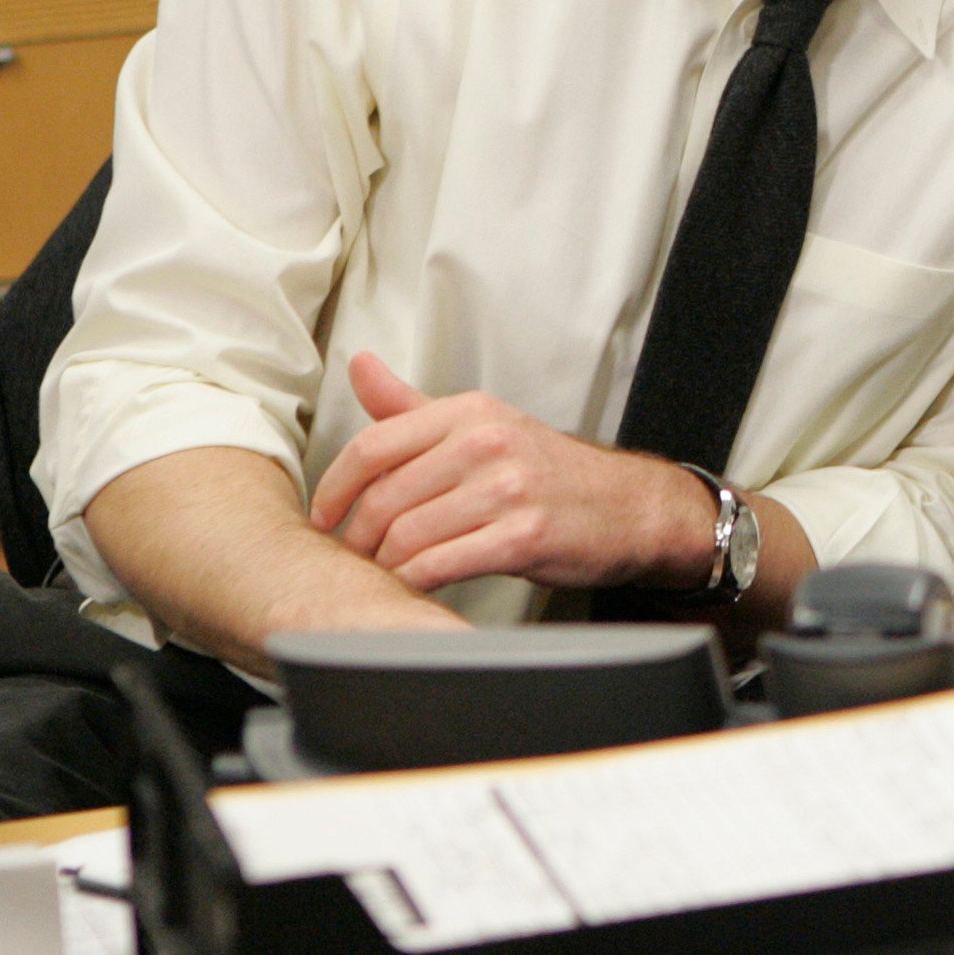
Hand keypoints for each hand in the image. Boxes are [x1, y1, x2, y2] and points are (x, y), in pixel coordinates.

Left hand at [307, 353, 714, 594]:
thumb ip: (413, 407)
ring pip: (408, 536)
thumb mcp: (484, 426)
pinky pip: (442, 565)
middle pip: (385, 498)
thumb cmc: (548, 471)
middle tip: (355, 556)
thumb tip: (361, 367)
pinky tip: (416, 587)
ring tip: (385, 573)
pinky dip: (416, 583)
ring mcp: (508, 490)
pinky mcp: (524, 537)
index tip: (324, 517)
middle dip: (357, 537)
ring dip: (385, 566)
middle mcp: (488, 443)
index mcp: (470, 413)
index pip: (374, 446)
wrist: (630, 507)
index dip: (334, 488)